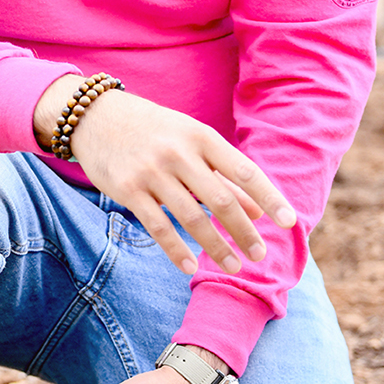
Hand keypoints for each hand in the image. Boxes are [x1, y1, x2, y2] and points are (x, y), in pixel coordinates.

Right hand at [33, 77, 295, 276]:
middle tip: (260, 255)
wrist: (94, 116)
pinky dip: (175, 249)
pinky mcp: (127, 190)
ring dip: (216, 247)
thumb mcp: (191, 141)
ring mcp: (151, 172)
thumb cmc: (153, 130)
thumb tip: (258, 210)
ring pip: (192, 218)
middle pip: (221, 200)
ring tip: (233, 266)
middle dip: (243, 231)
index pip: (244, 170)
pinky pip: (157, 226)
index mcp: (200, 136)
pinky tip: (190, 266)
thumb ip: (223, 174)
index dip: (269, 196)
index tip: (289, 221)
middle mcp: (178, 153)